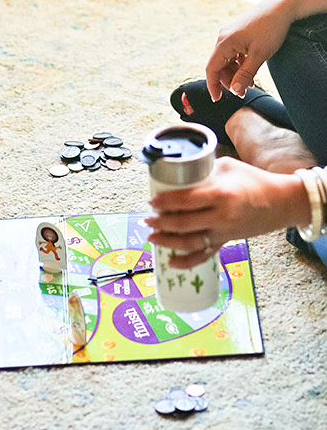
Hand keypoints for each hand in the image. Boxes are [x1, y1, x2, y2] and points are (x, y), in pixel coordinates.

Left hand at [145, 157, 305, 268]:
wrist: (282, 202)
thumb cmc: (253, 180)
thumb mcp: (226, 167)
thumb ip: (203, 171)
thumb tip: (176, 171)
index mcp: (220, 194)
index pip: (186, 200)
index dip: (165, 202)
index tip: (151, 201)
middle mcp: (222, 216)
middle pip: (184, 223)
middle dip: (161, 222)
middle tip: (146, 218)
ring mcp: (225, 231)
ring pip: (191, 242)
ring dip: (169, 241)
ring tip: (151, 236)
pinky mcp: (228, 240)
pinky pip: (206, 254)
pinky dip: (188, 261)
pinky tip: (171, 262)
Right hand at [205, 0, 293, 100]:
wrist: (282, 6)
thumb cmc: (271, 28)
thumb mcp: (260, 55)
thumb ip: (245, 74)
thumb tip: (235, 90)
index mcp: (224, 43)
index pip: (211, 69)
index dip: (213, 85)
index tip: (217, 99)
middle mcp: (223, 38)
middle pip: (219, 66)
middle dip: (229, 80)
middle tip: (243, 92)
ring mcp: (229, 35)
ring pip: (226, 60)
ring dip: (235, 73)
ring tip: (250, 83)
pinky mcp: (237, 34)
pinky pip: (233, 54)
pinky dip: (239, 64)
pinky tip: (250, 71)